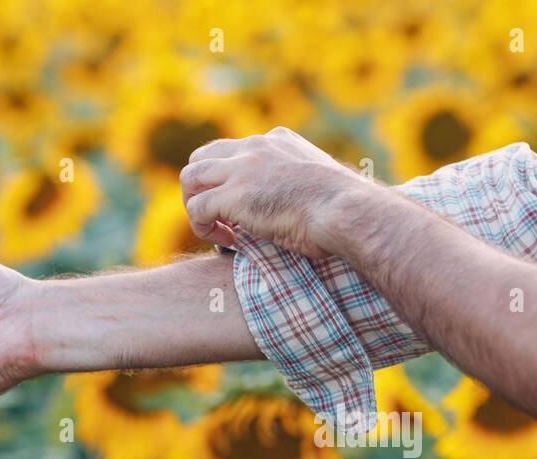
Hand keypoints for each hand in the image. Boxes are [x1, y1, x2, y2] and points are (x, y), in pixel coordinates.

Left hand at [179, 127, 374, 258]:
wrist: (346, 210)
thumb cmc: (345, 207)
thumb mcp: (324, 183)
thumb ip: (307, 184)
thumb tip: (312, 207)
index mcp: (278, 140)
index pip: (237, 149)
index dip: (232, 179)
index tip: (245, 208)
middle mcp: (255, 146)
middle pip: (203, 156)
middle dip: (203, 186)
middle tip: (217, 216)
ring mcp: (242, 169)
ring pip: (190, 177)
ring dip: (195, 204)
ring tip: (212, 228)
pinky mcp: (233, 195)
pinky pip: (198, 208)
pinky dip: (203, 227)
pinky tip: (223, 241)